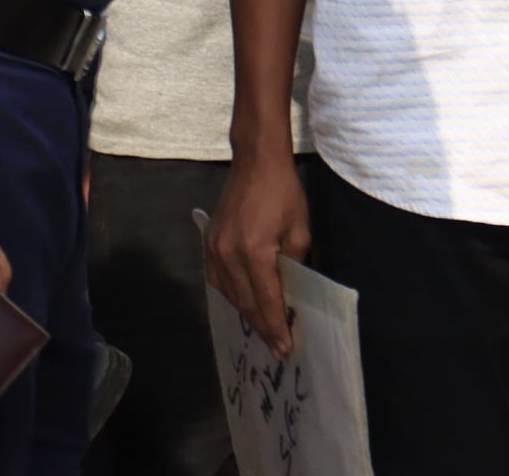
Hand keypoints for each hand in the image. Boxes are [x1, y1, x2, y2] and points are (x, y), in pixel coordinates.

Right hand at [207, 150, 312, 356]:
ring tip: (263, 329)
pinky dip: (231, 295)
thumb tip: (289, 291)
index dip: (276, 327)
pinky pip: (217, 280)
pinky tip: (243, 302)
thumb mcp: (300, 229)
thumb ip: (293, 263)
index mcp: (255, 252)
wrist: (256, 160)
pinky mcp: (208, 242)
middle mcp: (229, 255)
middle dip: (262, 327)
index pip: (266, 300)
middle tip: (276, 347)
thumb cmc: (284, 192)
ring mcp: (214, 249)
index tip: (285, 348)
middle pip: (246, 303)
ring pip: (229, 295)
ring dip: (247, 314)